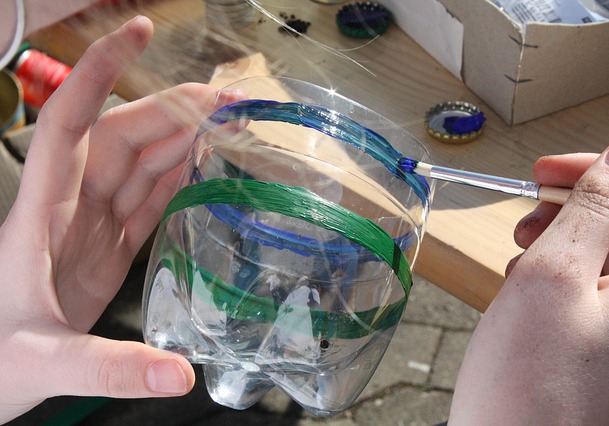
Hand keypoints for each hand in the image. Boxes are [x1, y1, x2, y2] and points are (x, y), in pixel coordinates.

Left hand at [0, 16, 239, 421]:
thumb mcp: (43, 362)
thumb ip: (107, 368)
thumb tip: (177, 373)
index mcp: (43, 212)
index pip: (70, 121)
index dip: (101, 72)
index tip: (138, 32)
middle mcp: (70, 206)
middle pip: (123, 137)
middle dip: (174, 108)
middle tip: (230, 99)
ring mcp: (91, 226)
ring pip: (140, 164)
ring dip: (183, 139)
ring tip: (230, 124)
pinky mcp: (108, 249)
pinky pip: (147, 200)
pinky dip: (178, 178)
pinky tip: (207, 168)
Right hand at [449, 134, 608, 423]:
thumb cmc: (532, 390)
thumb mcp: (553, 278)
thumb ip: (595, 208)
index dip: (606, 168)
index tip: (552, 170)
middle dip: (579, 207)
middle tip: (530, 214)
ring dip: (565, 240)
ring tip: (522, 256)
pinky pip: (602, 287)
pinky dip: (564, 274)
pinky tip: (530, 287)